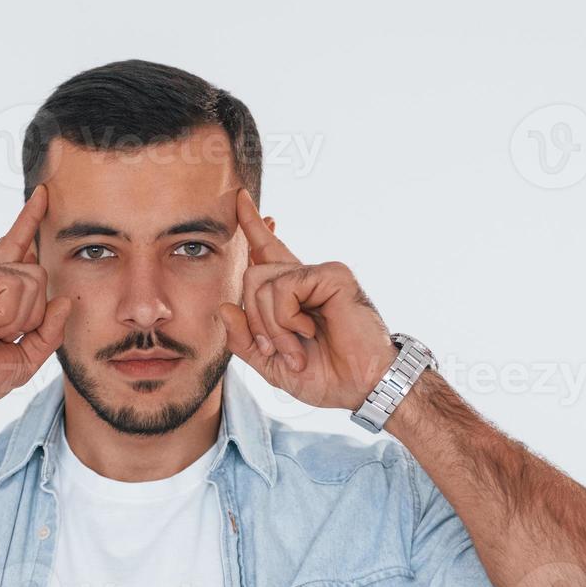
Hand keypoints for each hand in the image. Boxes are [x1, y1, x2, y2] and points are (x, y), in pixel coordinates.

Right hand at [0, 185, 71, 414]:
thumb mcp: (23, 360)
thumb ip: (48, 333)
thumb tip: (65, 300)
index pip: (19, 252)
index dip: (30, 223)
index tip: (42, 194)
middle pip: (38, 276)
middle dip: (30, 317)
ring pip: (32, 281)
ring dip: (14, 320)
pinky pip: (11, 286)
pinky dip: (1, 317)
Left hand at [216, 189, 397, 411]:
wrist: (362, 387)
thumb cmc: (327, 377)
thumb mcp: (272, 363)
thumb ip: (244, 340)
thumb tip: (224, 307)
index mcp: (293, 295)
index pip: (266, 252)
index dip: (252, 226)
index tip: (241, 199)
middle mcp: (305, 278)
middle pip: (251, 275)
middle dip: (254, 320)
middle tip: (277, 349)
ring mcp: (319, 273)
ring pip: (261, 283)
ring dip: (272, 326)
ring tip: (298, 348)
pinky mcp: (331, 275)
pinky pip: (283, 287)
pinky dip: (286, 318)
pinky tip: (309, 331)